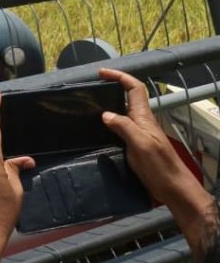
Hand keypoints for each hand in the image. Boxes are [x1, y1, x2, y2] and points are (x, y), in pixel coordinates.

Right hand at [99, 68, 200, 203]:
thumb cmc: (159, 166)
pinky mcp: (135, 145)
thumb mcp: (141, 144)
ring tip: (90, 106)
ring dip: (109, 104)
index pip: (134, 88)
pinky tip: (98, 130)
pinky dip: (108, 122)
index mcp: (144, 118)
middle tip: (92, 88)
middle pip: (128, 97)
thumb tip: (105, 113)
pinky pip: (120, 127)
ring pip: (123, 112)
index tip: (101, 73)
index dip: (120, 77)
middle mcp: (141, 122)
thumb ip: (124, 127)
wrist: (173, 188)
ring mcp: (139, 134)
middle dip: (113, 87)